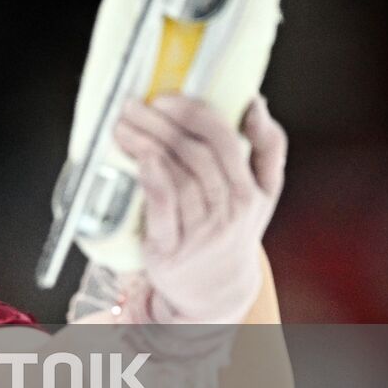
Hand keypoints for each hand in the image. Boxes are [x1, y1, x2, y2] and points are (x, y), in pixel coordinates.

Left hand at [111, 92, 287, 324]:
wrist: (215, 291)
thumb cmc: (232, 229)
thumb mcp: (261, 194)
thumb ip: (265, 148)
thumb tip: (255, 102)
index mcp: (253, 191)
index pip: (227, 140)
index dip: (196, 114)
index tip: (168, 96)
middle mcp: (232, 210)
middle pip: (196, 153)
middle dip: (161, 123)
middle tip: (134, 105)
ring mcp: (203, 230)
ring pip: (176, 174)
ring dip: (146, 142)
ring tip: (122, 124)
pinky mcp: (172, 248)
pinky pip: (162, 204)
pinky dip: (150, 175)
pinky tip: (136, 155)